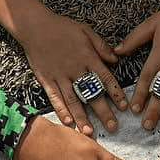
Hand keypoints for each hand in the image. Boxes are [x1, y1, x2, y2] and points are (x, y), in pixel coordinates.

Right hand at [19, 9, 126, 135]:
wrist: (35, 26)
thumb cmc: (62, 27)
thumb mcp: (86, 31)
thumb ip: (101, 47)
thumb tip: (116, 59)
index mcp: (87, 57)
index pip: (105, 78)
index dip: (115, 93)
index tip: (124, 106)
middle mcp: (75, 69)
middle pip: (92, 93)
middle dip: (103, 111)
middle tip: (112, 127)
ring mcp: (60, 76)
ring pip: (73, 100)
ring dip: (82, 117)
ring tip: (89, 132)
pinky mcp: (46, 80)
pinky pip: (55, 98)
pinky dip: (61, 110)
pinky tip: (67, 122)